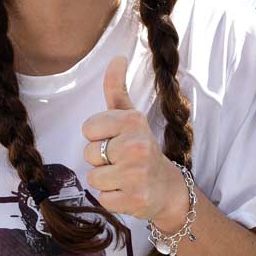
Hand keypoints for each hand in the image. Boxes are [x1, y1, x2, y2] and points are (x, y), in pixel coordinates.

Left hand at [81, 56, 188, 226]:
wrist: (166, 188)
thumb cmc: (141, 148)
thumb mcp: (131, 116)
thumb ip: (117, 88)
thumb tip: (117, 56)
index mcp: (134, 121)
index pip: (88, 128)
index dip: (98, 136)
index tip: (115, 140)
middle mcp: (137, 145)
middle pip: (89, 154)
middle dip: (101, 160)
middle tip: (122, 161)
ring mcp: (137, 174)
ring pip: (93, 178)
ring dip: (105, 180)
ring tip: (123, 177)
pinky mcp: (135, 199)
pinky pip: (102, 198)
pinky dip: (111, 198)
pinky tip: (127, 192)